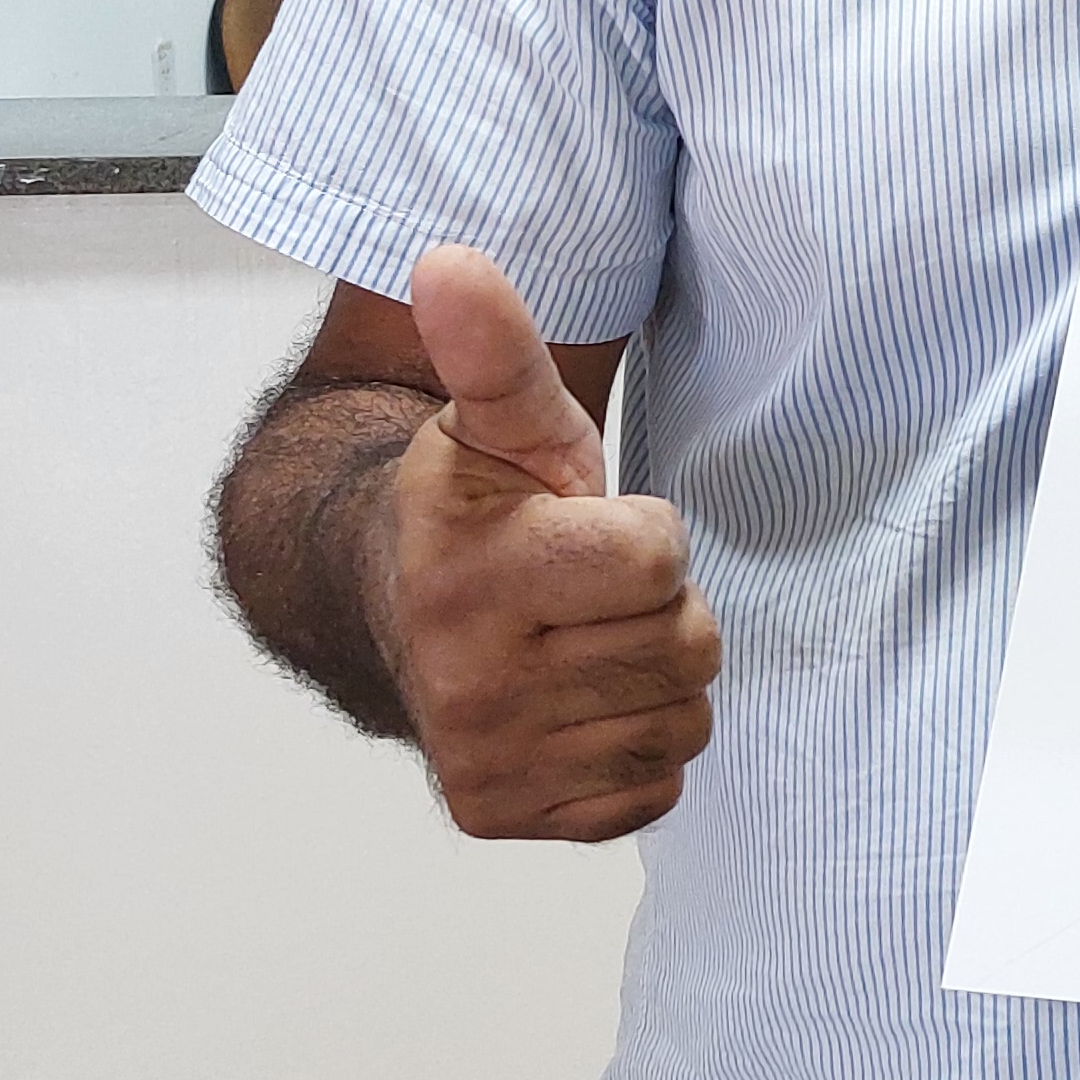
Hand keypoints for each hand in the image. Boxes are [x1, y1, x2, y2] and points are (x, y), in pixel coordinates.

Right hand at [381, 243, 721, 840]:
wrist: (391, 609)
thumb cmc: (478, 507)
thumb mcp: (497, 420)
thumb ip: (496, 348)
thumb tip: (448, 261)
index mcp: (470, 580)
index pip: (660, 558)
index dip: (644, 534)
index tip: (583, 523)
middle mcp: (467, 687)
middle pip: (688, 647)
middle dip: (658, 608)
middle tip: (586, 591)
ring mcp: (487, 764)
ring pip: (683, 721)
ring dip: (654, 679)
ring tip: (580, 642)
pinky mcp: (508, 818)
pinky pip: (656, 791)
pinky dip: (635, 749)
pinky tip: (575, 705)